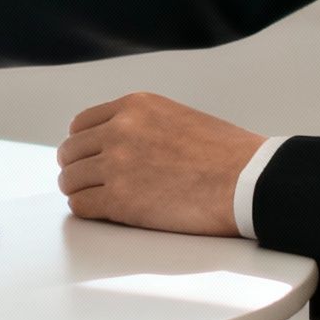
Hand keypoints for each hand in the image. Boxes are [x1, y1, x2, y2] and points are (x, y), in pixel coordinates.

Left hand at [55, 92, 262, 236]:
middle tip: (87, 181)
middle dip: (77, 167)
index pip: (81, 124)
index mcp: (134, 106)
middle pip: (71, 152)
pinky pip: (81, 205)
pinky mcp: (120, 200)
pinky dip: (87, 210)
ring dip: (79, 190)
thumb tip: (120, 142)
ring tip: (94, 198)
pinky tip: (101, 212)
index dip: (82, 144)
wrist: (249, 181)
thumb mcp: (177, 117)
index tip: (88, 157)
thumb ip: (142, 124)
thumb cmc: (226, 155)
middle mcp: (119, 130)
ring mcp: (116, 165)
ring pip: (70, 179)